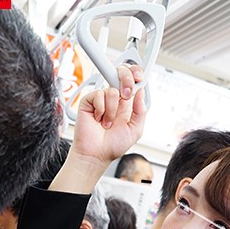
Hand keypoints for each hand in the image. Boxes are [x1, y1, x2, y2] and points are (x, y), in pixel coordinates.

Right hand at [50, 65, 145, 193]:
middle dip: (127, 81)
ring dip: (112, 111)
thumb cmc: (113, 145)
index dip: (136, 75)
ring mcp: (101, 99)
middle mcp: (114, 99)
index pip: (132, 81)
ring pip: (111, 90)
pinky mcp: (88, 101)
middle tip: (126, 96)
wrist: (96, 154)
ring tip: (107, 123)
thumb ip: (140, 111)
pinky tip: (98, 120)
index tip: (139, 78)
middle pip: (121, 73)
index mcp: (126, 104)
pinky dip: (101, 110)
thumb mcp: (135, 130)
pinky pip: (98, 95)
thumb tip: (140, 92)